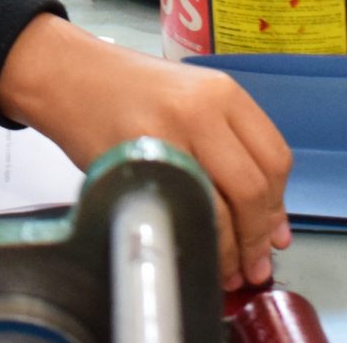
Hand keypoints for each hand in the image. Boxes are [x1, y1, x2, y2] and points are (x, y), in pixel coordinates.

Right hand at [0, 16, 291, 289]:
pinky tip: (194, 253)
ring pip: (221, 205)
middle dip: (257, 237)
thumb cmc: (130, 94)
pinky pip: (180, 209)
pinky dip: (195, 240)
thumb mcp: (191, 103)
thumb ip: (232, 152)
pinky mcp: (138, 157)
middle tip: (253, 267)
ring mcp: (171, 132)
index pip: (275, 158)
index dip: (278, 209)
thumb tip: (270, 226)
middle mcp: (205, 108)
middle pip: (254, 186)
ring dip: (230, 249)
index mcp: (225, 93)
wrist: (68, 75)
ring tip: (227, 272)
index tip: (274, 239)